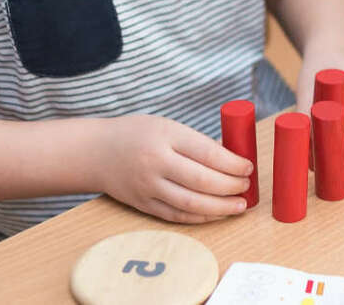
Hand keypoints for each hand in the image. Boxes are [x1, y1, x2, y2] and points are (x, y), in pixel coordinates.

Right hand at [94, 114, 253, 223]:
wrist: (95, 152)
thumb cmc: (137, 134)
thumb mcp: (167, 126)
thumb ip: (196, 142)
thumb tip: (231, 160)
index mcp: (165, 136)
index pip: (207, 153)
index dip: (233, 163)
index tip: (248, 167)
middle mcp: (155, 163)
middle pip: (202, 181)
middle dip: (230, 186)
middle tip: (246, 187)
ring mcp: (148, 187)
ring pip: (190, 203)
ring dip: (220, 207)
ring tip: (239, 205)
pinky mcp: (143, 205)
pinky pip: (176, 215)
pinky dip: (200, 217)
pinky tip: (216, 214)